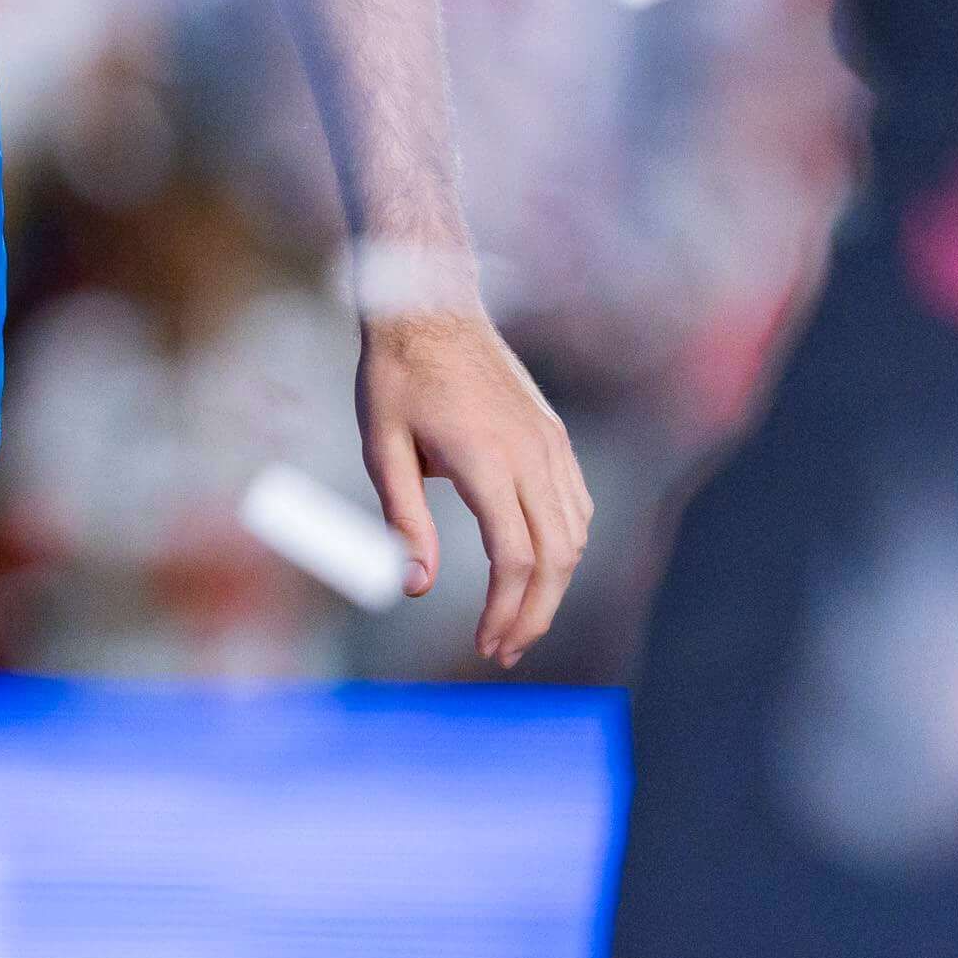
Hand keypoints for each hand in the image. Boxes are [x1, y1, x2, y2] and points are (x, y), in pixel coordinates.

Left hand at [355, 304, 590, 666]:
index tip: (486, 645)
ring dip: (553, 585)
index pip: (516, 557)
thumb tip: (417, 586)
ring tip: (519, 620)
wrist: (431, 306)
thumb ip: (403, 519)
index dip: (506, 611)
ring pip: (575, 533)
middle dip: (535, 613)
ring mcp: (550, 443)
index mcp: (486, 460)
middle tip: (505, 651)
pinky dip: (565, 546)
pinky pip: (576, 503)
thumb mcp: (381, 447)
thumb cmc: (396, 375)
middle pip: (557, 556)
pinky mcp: (553, 435)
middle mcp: (530, 453)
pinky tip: (539, 569)